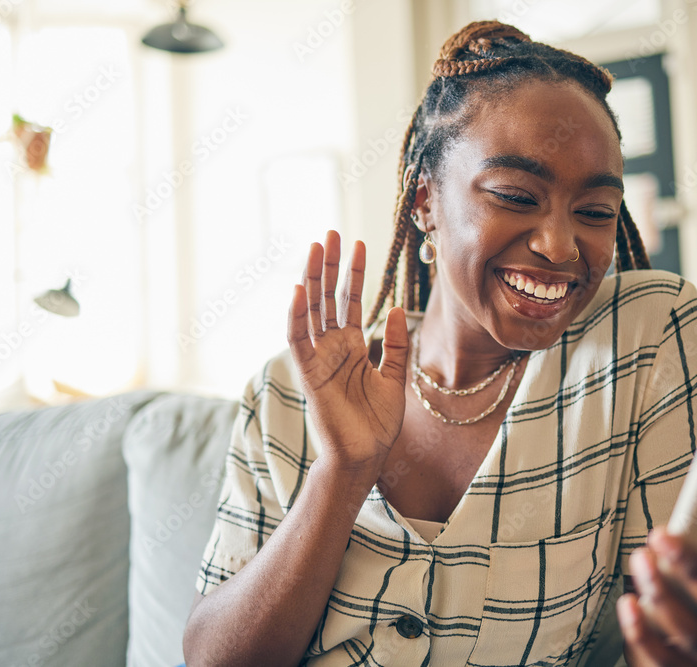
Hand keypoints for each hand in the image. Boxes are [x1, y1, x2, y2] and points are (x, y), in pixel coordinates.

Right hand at [288, 230, 408, 475]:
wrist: (366, 456)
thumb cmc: (378, 424)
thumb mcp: (396, 377)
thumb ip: (397, 344)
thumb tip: (399, 308)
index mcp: (352, 347)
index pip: (351, 301)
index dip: (354, 274)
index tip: (359, 244)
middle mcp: (333, 348)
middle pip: (328, 298)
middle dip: (329, 265)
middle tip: (330, 233)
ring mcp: (319, 358)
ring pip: (311, 310)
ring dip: (312, 279)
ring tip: (315, 248)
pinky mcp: (309, 373)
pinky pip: (299, 340)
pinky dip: (297, 315)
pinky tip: (299, 289)